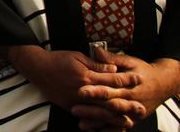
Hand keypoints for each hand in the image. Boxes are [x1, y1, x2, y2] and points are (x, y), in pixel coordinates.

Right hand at [4, 45, 139, 113]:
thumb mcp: (78, 56)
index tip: (138, 78)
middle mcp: (83, 91)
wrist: (38, 68)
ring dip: (115, 117)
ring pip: (100, 112)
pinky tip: (107, 124)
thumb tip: (113, 68)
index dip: (126, 79)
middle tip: (141, 107)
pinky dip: (99, 121)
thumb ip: (96, 64)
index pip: (111, 79)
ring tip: (129, 120)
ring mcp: (77, 101)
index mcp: (86, 76)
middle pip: (109, 100)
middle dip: (126, 104)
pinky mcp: (70, 107)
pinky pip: (87, 117)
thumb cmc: (58, 59)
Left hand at [72, 48, 179, 126]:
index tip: (81, 91)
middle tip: (75, 109)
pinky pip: (120, 128)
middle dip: (92, 109)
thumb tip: (96, 50)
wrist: (164, 84)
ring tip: (82, 124)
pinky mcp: (133, 119)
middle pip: (109, 107)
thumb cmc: (144, 71)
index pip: (110, 89)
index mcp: (129, 86)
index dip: (95, 91)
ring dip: (98, 123)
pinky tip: (95, 131)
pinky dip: (108, 131)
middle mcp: (131, 101)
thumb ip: (112, 58)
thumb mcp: (130, 61)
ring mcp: (133, 113)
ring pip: (113, 120)